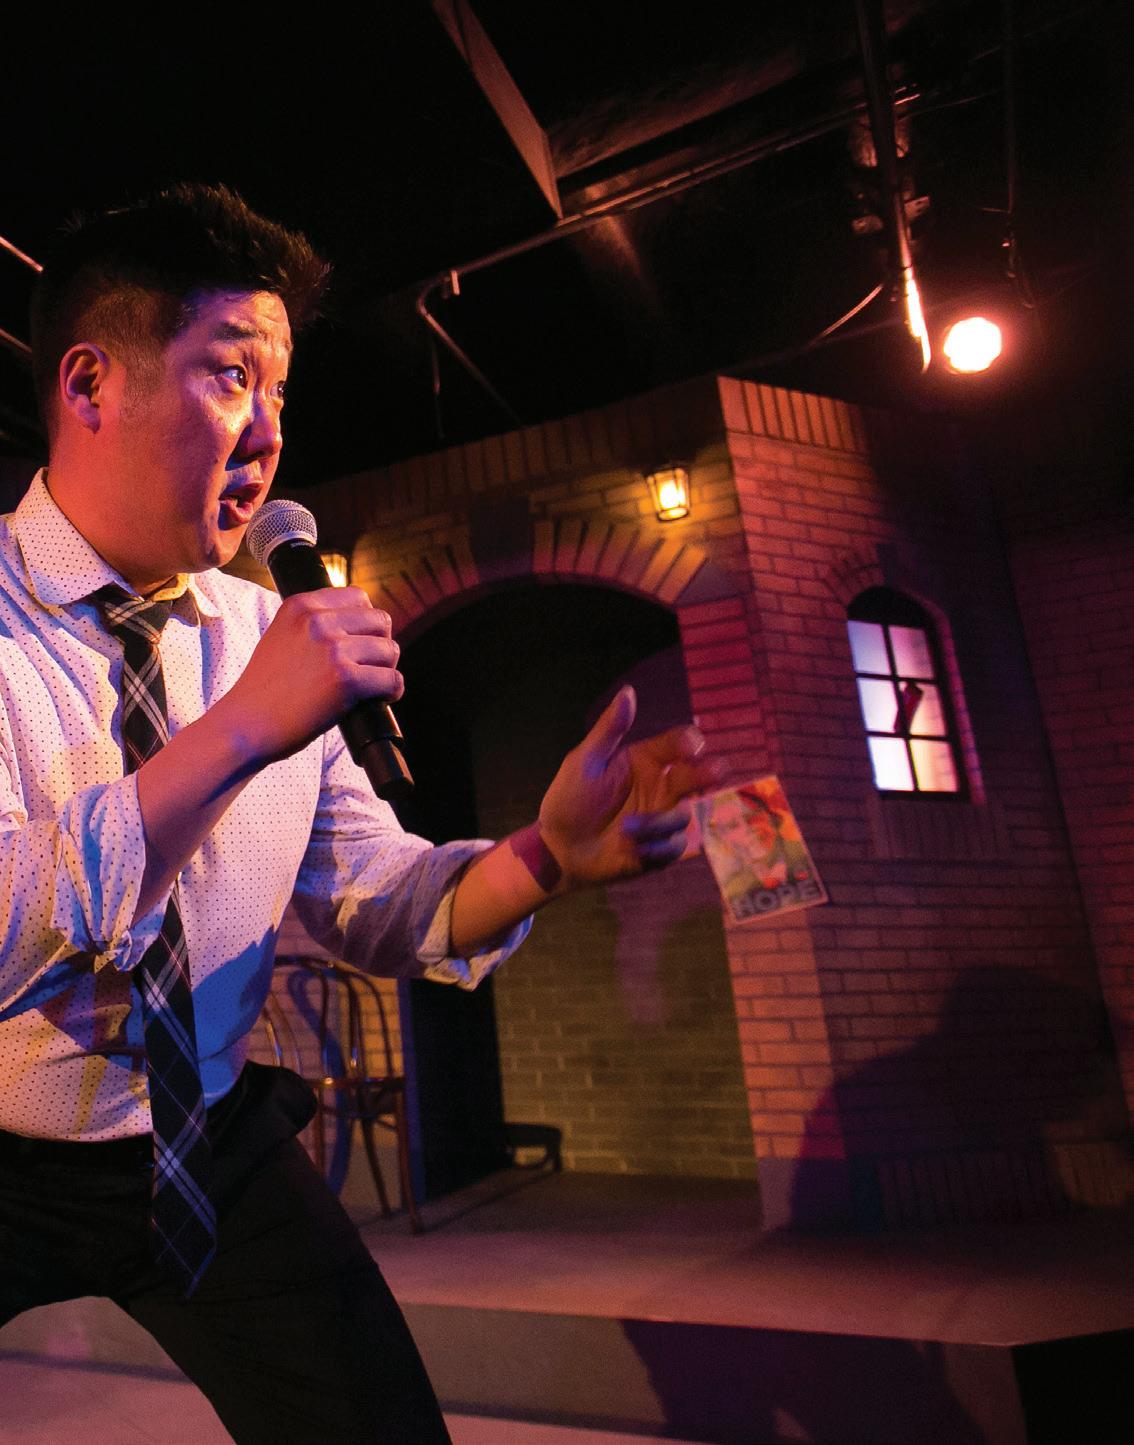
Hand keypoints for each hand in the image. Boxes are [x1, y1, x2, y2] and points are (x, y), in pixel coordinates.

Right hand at [217, 588, 402, 765]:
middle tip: (370, 667)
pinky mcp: (345, 679)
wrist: (245, 725)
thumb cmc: (264, 690)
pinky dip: (392, 692)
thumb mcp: (281, 637)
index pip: (358, 596)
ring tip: (373, 686)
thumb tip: (359, 626)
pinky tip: (381, 700)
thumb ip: (313, 624)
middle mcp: (317, 621)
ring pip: (390, 650)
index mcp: (300, 605)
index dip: (367, 622)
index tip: (362, 643)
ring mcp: (332, 648)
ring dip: (386, 669)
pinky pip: (392, 679)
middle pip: (380, 620)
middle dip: (381, 644)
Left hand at [537, 687, 720, 887]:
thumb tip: (629, 691)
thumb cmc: (569, 800)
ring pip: (683, 815)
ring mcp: (662, 817)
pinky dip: (658, 848)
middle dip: (706, 773)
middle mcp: (659, 785)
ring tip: (626, 830)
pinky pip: (676, 845)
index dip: (688, 743)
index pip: (676, 744)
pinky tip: (635, 850)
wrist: (560, 849)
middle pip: (694, 776)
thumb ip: (610, 729)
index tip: (693, 747)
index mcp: (644, 759)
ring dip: (658, 823)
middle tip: (717, 770)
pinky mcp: (661, 848)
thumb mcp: (585, 762)